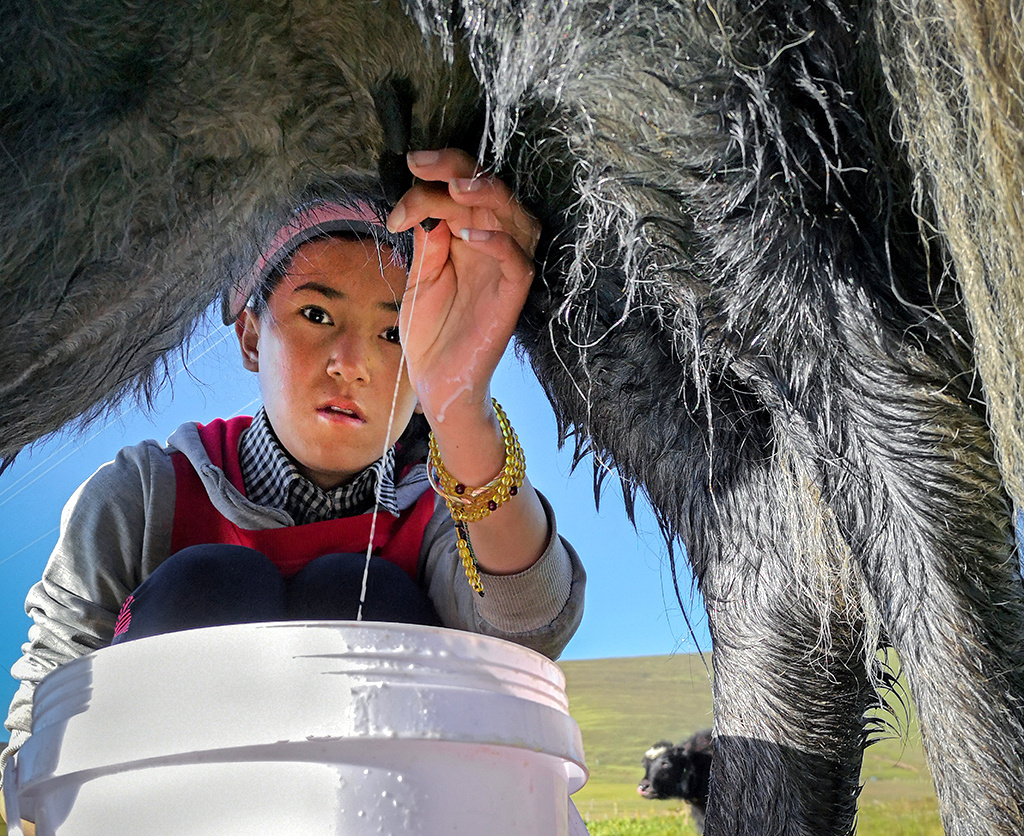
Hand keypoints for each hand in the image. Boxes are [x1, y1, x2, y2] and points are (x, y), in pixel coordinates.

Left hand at [386, 148, 539, 426]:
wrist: (436, 381)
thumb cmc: (430, 332)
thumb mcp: (419, 278)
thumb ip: (427, 242)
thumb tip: (429, 206)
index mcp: (467, 236)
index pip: (461, 188)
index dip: (436, 174)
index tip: (407, 176)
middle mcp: (491, 245)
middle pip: (488, 190)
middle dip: (455, 168)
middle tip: (420, 163)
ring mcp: (504, 268)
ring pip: (513, 215)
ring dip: (485, 194)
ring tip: (454, 187)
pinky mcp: (513, 295)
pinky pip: (518, 261)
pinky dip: (497, 242)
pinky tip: (469, 236)